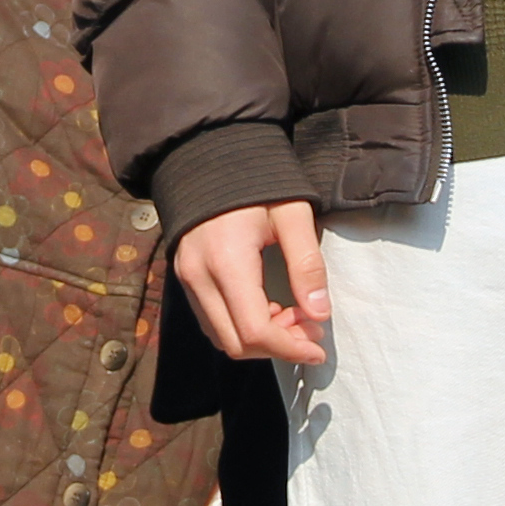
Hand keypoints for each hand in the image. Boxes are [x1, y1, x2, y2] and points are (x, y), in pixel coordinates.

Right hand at [174, 198, 328, 365]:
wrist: (210, 157)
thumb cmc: (256, 182)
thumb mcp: (292, 214)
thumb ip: (307, 264)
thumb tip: (319, 314)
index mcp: (227, 261)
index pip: (255, 330)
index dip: (290, 348)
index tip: (319, 348)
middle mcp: (199, 277)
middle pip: (236, 343)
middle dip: (277, 347)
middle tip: (309, 329)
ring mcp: (187, 279)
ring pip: (221, 337)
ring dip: (259, 340)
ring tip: (291, 317)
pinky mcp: (185, 277)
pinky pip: (211, 321)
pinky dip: (240, 327)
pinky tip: (266, 307)